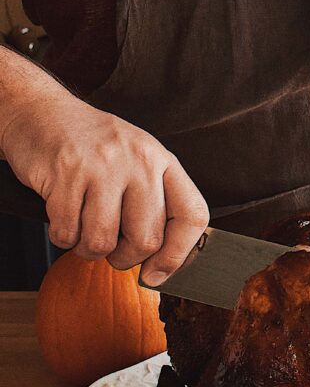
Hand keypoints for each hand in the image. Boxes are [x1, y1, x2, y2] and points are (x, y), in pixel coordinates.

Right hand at [0, 89, 207, 284]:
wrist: (41, 112)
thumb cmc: (92, 146)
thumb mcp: (136, 161)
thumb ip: (154, 202)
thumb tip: (164, 265)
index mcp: (162, 160)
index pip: (192, 215)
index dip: (179, 254)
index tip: (157, 274)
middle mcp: (139, 160)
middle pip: (147, 240)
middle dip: (123, 258)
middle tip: (109, 246)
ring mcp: (103, 166)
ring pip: (103, 242)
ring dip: (87, 248)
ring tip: (81, 225)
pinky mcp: (66, 173)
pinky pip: (67, 234)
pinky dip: (61, 236)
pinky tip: (61, 213)